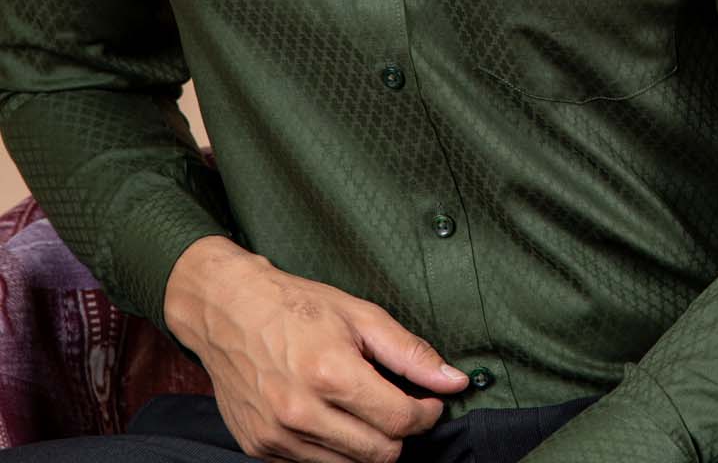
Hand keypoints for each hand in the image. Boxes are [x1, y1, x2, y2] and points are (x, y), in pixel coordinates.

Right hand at [164, 237, 470, 461]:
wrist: (227, 309)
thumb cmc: (295, 305)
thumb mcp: (359, 314)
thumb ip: (409, 352)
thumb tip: (453, 380)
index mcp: (330, 373)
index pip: (399, 420)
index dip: (426, 413)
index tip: (429, 401)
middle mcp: (301, 411)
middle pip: (380, 454)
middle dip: (399, 431)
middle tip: (396, 403)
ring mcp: (278, 436)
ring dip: (367, 443)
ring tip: (361, 406)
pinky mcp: (260, 449)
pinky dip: (333, 448)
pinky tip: (329, 415)